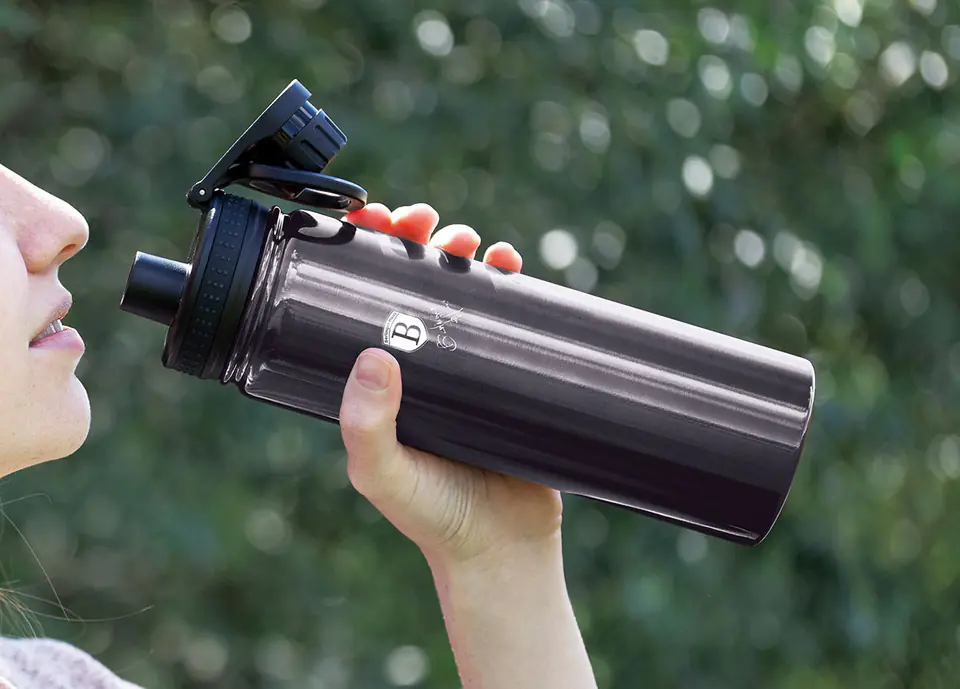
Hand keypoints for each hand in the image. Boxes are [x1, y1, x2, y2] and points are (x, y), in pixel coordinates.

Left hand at [338, 203, 563, 565]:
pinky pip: (508, 316)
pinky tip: (510, 264)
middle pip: (412, 283)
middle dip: (416, 241)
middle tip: (423, 223)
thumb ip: (367, 426)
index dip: (363, 256)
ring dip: (461, 253)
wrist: (504, 550)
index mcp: (377, 379)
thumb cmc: (434, 518)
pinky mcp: (509, 373)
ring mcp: (465, 366)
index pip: (360, 300)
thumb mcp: (383, 474)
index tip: (372, 224)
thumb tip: (372, 356)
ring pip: (459, 291)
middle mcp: (418, 365)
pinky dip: (507, 282)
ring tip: (470, 242)